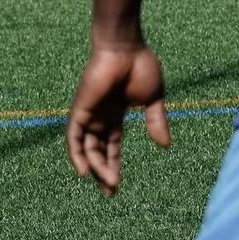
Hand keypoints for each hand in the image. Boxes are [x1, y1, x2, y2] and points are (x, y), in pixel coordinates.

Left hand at [65, 41, 168, 196]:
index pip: (110, 145)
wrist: (126, 47)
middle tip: (109, 192)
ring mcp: (88, 112)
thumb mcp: (153, 100)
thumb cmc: (140, 66)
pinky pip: (73, 136)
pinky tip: (82, 171)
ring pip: (85, 147)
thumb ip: (156, 122)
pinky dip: (76, 153)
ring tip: (105, 184)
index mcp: (114, 114)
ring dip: (93, 167)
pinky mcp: (81, 108)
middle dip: (102, 171)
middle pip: (96, 150)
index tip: (115, 185)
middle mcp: (98, 116)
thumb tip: (165, 146)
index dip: (112, 164)